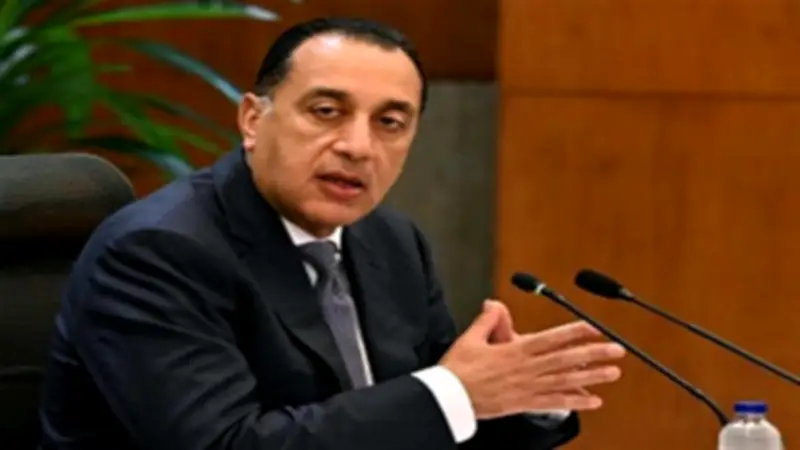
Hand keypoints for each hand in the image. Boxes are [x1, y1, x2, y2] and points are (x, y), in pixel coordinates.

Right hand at [439, 300, 625, 419]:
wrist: (451, 398)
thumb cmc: (459, 370)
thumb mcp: (470, 338)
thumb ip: (487, 320)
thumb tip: (494, 304)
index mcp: (515, 350)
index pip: (551, 338)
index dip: (575, 332)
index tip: (595, 328)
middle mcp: (527, 369)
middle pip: (566, 359)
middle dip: (593, 354)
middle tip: (617, 351)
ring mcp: (529, 387)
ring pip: (566, 381)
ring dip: (592, 377)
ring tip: (612, 373)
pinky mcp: (525, 404)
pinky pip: (555, 403)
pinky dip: (575, 402)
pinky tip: (592, 401)